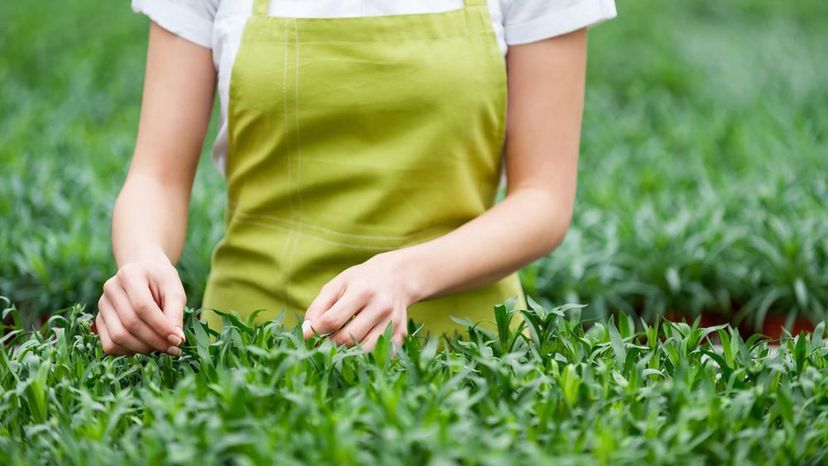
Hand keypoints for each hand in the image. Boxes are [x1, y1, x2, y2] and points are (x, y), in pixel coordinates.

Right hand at [93, 253, 186, 355]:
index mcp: (130, 274)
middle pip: (130, 323)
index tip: (177, 340)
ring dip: (143, 348)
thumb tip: (177, 340)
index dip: (161, 327)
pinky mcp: (99, 320)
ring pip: (118, 336)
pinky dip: (128, 351)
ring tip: (162, 347)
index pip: (142, 306)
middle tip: (173, 348)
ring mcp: (102, 305)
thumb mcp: (175, 290)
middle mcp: (111, 288)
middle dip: (154, 340)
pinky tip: (145, 347)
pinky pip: (109, 345)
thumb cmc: (162, 282)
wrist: (145, 274)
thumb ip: (176, 313)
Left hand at [302, 252, 420, 350]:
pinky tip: (357, 346)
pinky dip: (365, 354)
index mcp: (362, 290)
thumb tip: (305, 331)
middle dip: (329, 344)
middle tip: (319, 344)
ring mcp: (393, 321)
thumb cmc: (361, 280)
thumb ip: (318, 306)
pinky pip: (379, 354)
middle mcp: (381, 306)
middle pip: (347, 338)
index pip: (333, 320)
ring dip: (346, 352)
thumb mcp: (337, 284)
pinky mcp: (401, 333)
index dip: (315, 332)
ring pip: (363, 350)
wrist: (397, 276)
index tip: (305, 338)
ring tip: (337, 346)